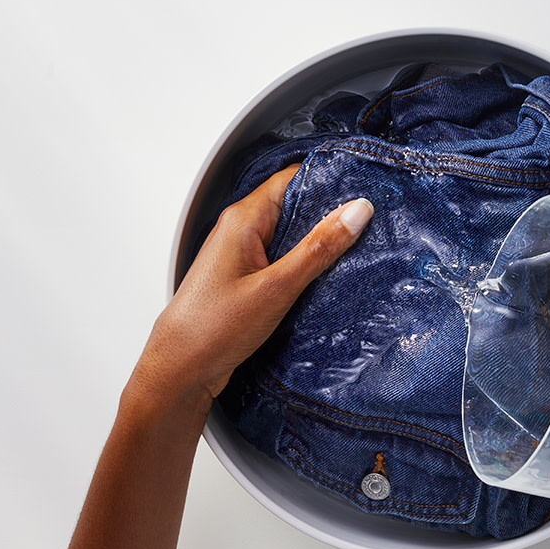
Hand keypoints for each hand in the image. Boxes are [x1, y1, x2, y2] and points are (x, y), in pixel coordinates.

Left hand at [134, 164, 373, 410]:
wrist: (180, 370)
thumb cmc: (212, 328)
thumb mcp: (276, 287)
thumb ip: (318, 248)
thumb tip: (356, 212)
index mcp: (243, 219)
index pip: (293, 179)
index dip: (329, 179)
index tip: (364, 187)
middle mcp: (242, 230)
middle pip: (295, 206)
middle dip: (330, 214)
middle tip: (369, 224)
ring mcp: (244, 255)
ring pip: (291, 236)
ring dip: (319, 243)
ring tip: (356, 250)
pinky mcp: (249, 279)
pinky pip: (284, 261)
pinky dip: (306, 266)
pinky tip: (327, 278)